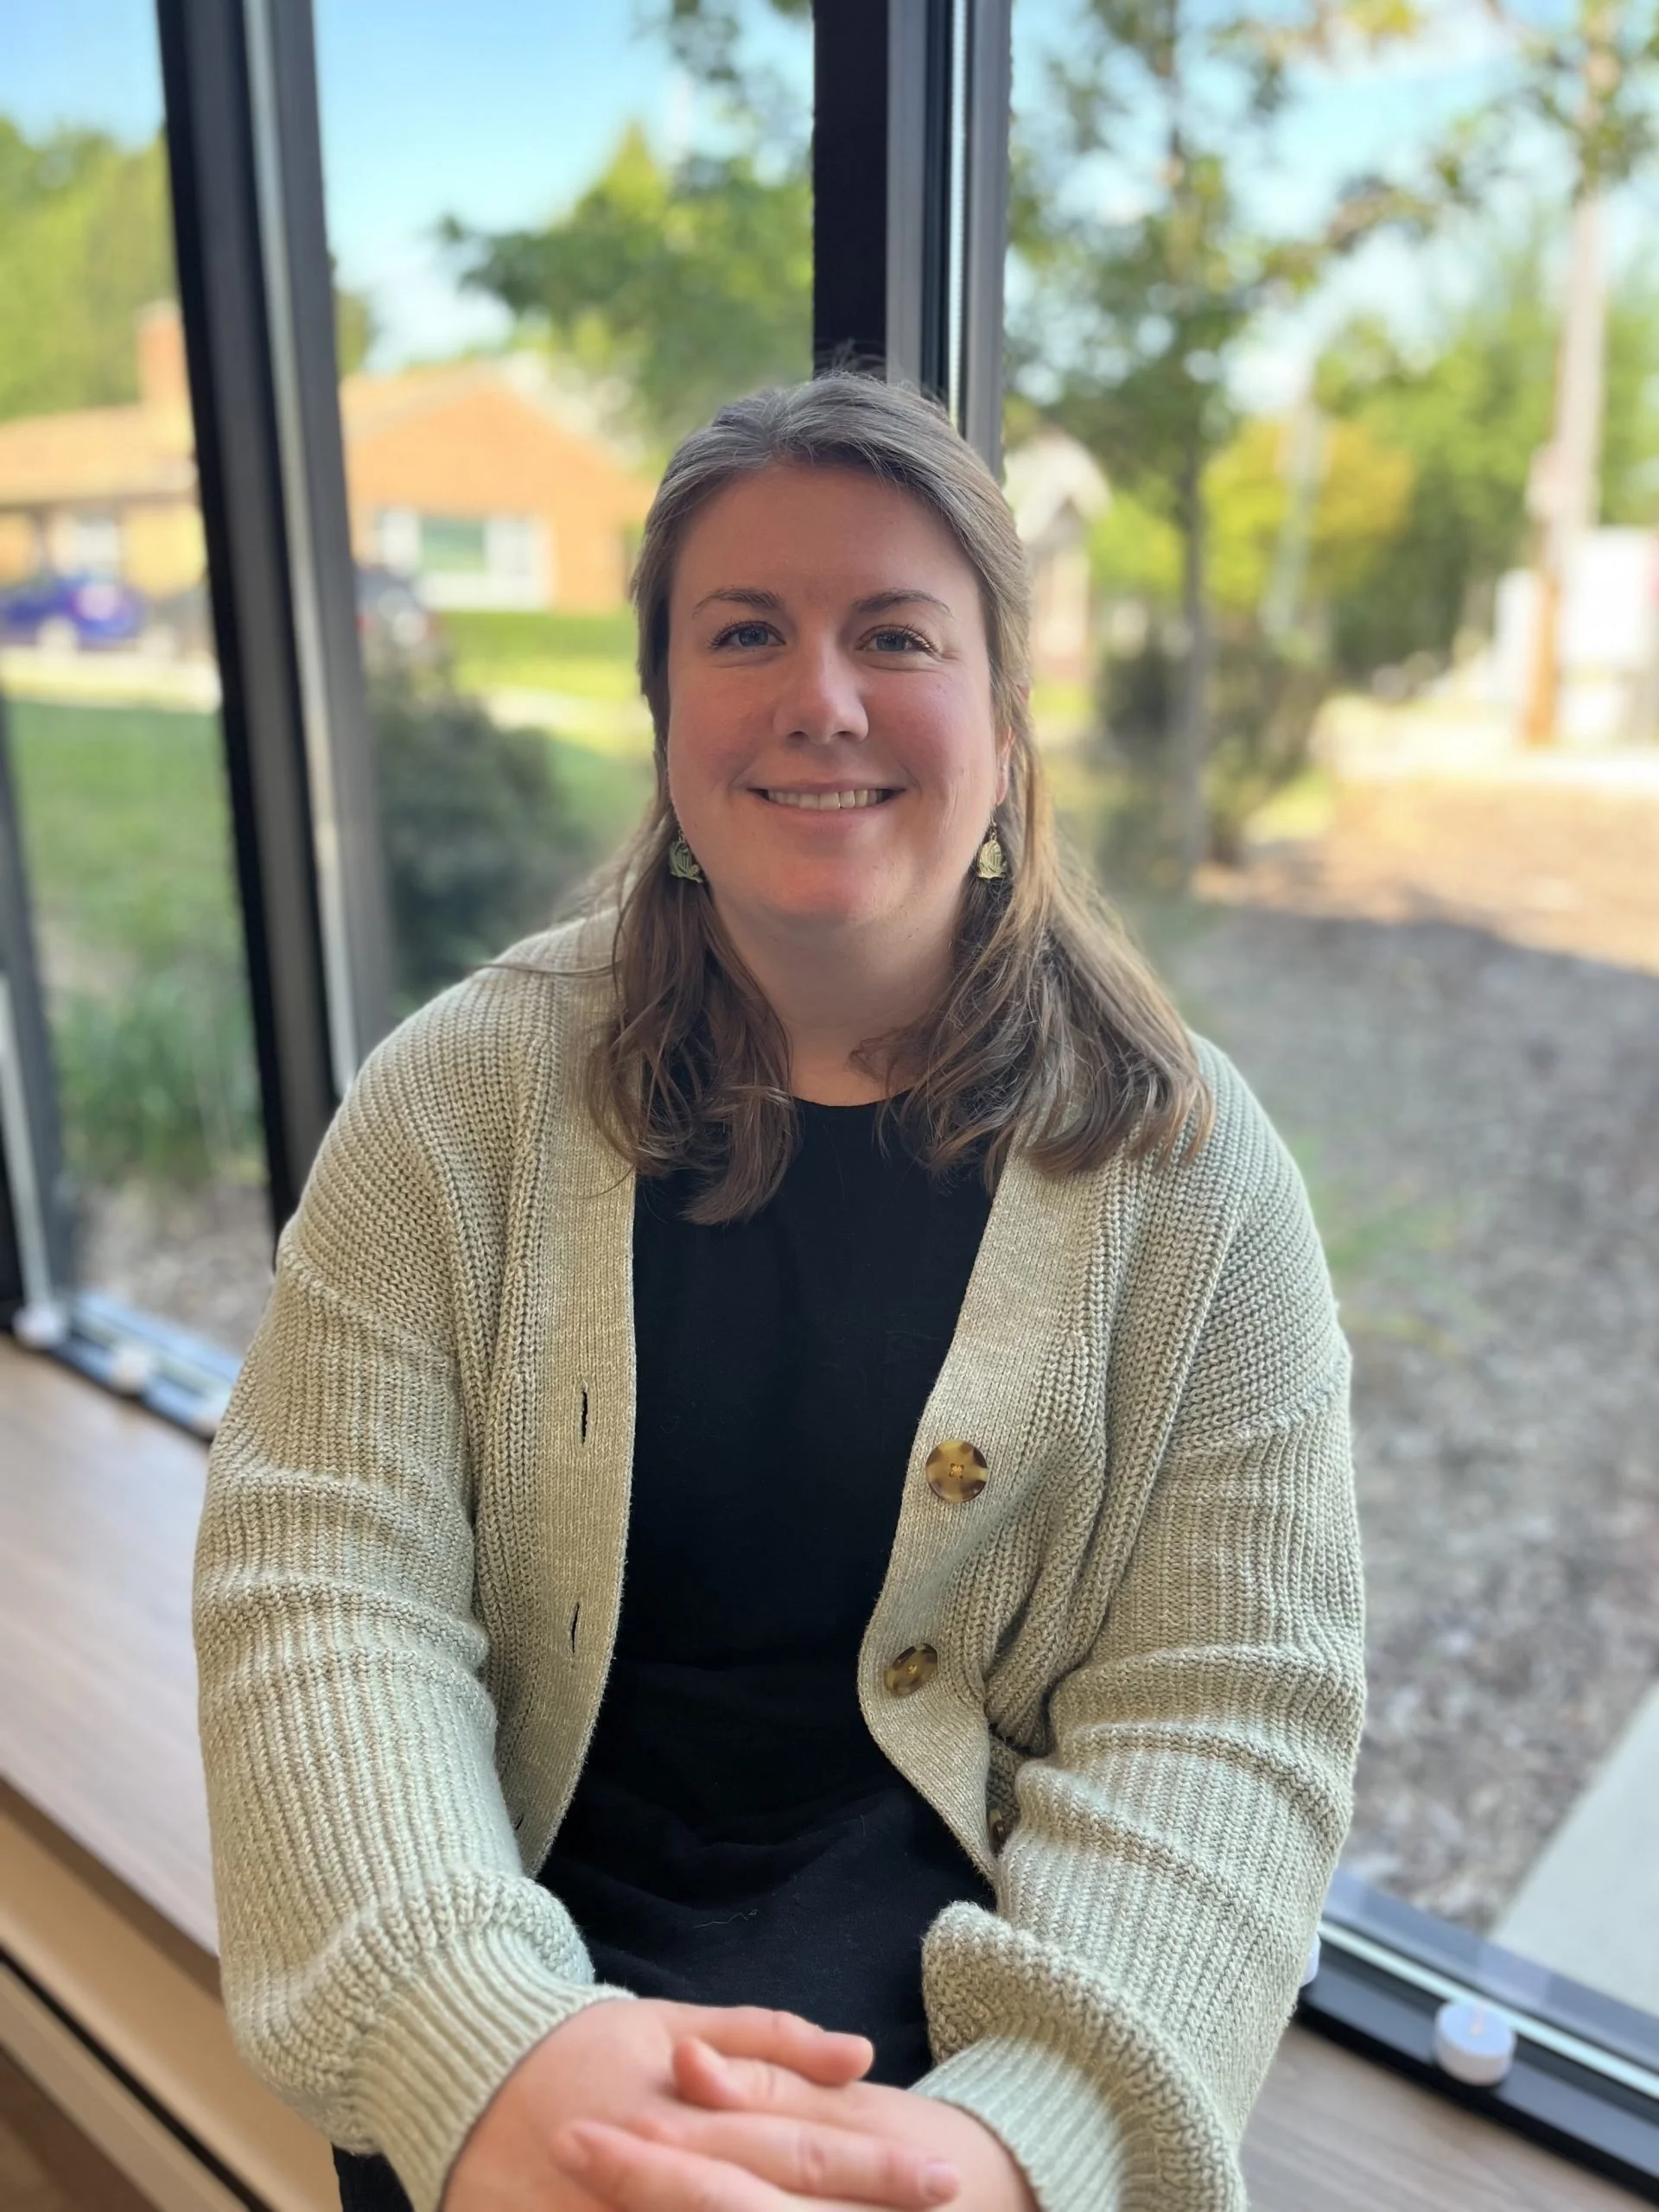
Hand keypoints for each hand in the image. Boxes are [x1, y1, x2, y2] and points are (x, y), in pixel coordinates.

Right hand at [442, 2000, 959, 2211]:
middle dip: (858, 2211)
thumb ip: (770, 2043)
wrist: (465, 2080)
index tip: (944, 2173)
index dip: (874, 2164)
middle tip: (942, 2199)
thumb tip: (860, 2057)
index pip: (802, 2143)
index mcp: (691, 2108)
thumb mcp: (674, 2026)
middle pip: (773, 2203)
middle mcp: (664, 2167)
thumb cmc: (586, 2048)